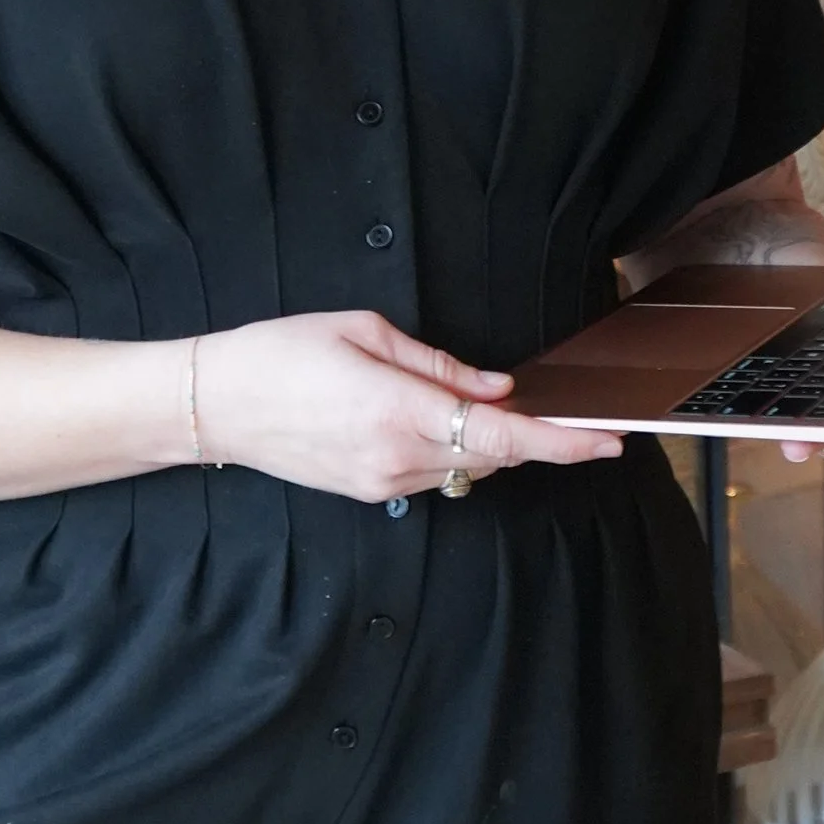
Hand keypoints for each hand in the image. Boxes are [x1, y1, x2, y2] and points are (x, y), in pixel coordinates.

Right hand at [193, 312, 620, 504]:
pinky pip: (433, 474)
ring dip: (484, 440)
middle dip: (524, 432)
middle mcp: (397, 458)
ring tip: (470, 401)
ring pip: (465, 467)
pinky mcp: (368, 492)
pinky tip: (431, 419)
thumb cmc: (281, 354)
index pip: (502, 437)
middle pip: (492, 455)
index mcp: (399, 411)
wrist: (217, 404)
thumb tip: (494, 388)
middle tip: (542, 401)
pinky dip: (450, 449)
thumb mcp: (363, 332)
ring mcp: (382, 483)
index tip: (605, 442)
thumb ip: (438, 364)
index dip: (561, 442)